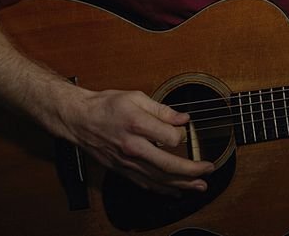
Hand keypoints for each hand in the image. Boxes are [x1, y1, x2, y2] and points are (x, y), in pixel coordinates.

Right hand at [59, 87, 214, 195]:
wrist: (79, 119)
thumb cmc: (106, 105)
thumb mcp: (136, 97)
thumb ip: (161, 109)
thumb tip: (183, 118)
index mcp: (138, 125)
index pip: (170, 138)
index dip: (182, 134)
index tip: (183, 129)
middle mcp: (133, 147)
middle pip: (168, 165)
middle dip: (192, 170)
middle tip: (209, 170)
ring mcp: (127, 162)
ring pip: (158, 179)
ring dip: (182, 185)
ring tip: (200, 186)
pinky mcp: (122, 170)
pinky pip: (146, 184)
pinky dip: (163, 189)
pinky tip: (175, 191)